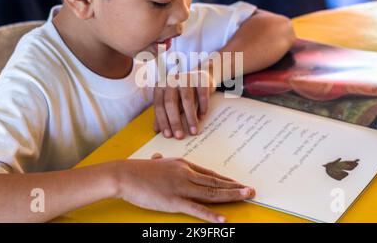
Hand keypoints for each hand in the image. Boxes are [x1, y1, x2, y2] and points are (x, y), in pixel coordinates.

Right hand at [114, 154, 254, 222]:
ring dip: (231, 195)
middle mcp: (187, 173)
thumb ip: (162, 162)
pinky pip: (197, 209)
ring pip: (212, 193)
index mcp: (183, 164)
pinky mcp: (175, 201)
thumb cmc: (138, 170)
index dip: (226, 180)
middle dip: (235, 187)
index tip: (238, 184)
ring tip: (247, 196)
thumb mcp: (155, 162)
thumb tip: (158, 157)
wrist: (125, 175)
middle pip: (216, 182)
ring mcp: (182, 187)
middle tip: (251, 190)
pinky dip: (211, 215)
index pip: (210, 174)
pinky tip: (223, 218)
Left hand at [153, 70, 216, 139]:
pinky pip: (202, 94)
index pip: (159, 105)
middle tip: (180, 136)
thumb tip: (156, 129)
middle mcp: (172, 80)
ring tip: (193, 131)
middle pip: (171, 103)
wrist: (200, 71)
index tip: (167, 135)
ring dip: (190, 118)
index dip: (162, 121)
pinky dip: (202, 107)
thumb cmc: (182, 89)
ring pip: (187, 100)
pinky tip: (202, 117)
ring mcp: (186, 78)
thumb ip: (163, 112)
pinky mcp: (200, 78)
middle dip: (175, 122)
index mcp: (161, 86)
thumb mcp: (171, 99)